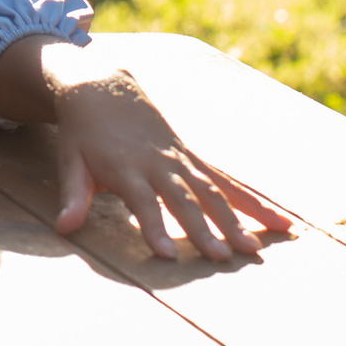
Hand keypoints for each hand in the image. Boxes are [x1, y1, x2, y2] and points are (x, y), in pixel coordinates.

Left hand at [0, 36, 294, 262]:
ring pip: (215, 191)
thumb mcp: (70, 160)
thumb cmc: (83, 132)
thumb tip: (65, 227)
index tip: (167, 255)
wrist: (103, 86)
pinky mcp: (195, 159)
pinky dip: (254, 203)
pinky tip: (280, 223)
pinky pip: (229, 183)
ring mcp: (183, 159)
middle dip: (205, 230)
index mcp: (127, 167)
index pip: (143, 203)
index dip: (154, 228)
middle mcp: (160, 163)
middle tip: (223, 258)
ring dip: (237, 220)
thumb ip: (73, 195)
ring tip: (256, 250)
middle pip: (186, 200)